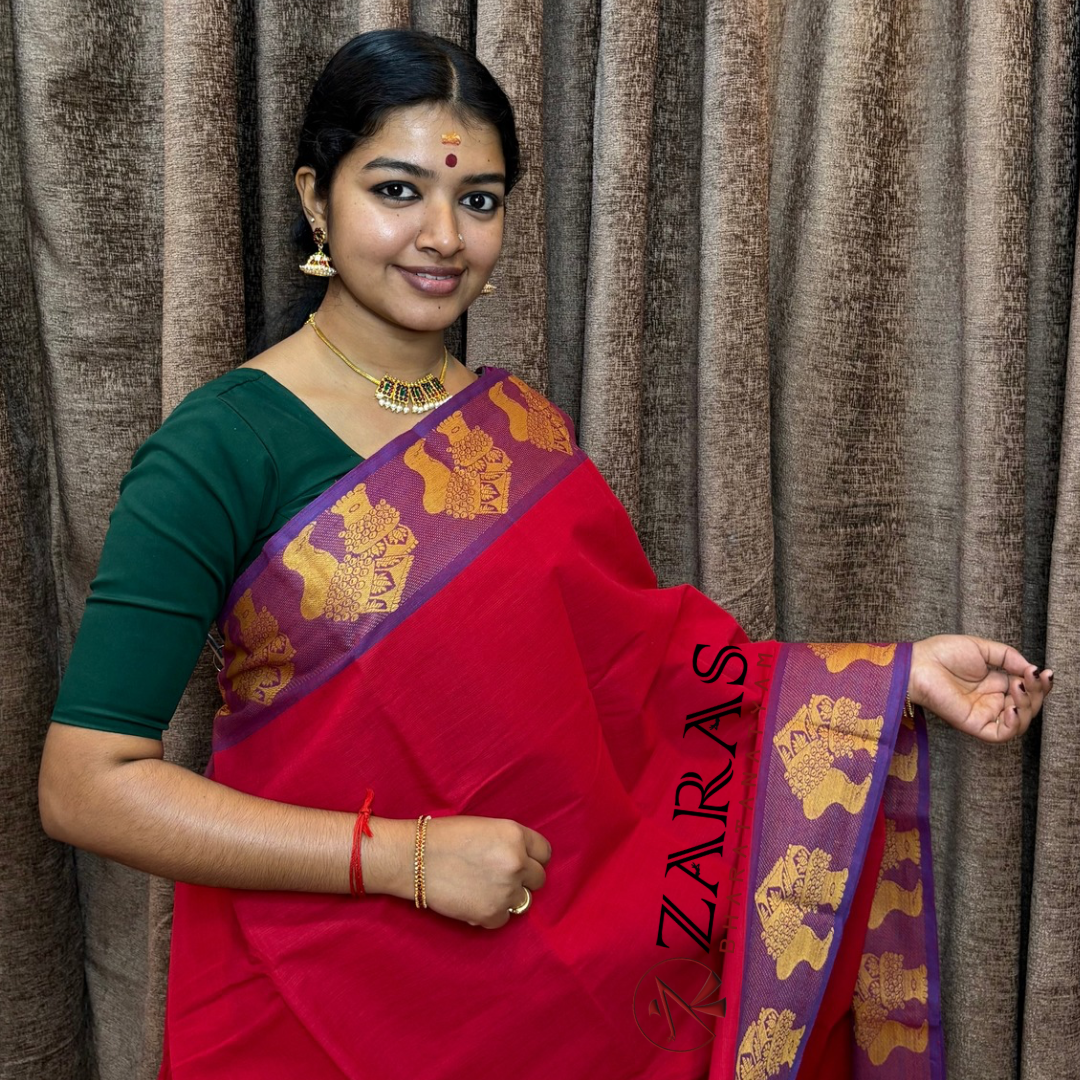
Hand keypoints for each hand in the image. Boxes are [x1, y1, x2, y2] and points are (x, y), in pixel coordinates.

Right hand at [421, 816, 551, 928]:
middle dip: (523, 878)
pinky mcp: (491, 914)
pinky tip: (474, 901)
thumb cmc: (445, 837)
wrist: (414, 858)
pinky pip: (504, 919)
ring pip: (523, 900)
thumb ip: (511, 843)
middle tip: (499, 876)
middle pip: (538, 879)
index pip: (544, 852)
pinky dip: (492, 913)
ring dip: (508, 897)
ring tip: (484, 888)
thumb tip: (526, 861)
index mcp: (515, 835)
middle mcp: (517, 862)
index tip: (522, 862)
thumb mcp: (486, 827)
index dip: (532, 858)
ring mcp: (506, 890)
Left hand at [909, 635, 1051, 742]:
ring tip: (1018, 686)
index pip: (1026, 690)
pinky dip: (1013, 725)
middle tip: (1033, 677)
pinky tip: (1013, 708)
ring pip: (1019, 722)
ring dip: (1027, 706)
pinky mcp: (973, 724)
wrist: (918, 663)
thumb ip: (1008, 657)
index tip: (1044, 672)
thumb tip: (1032, 669)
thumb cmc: (942, 654)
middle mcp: (992, 701)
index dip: (1039, 684)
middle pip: (1027, 706)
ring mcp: (983, 714)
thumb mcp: (982, 649)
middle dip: (1036, 693)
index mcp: (994, 684)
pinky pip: (1000, 734)